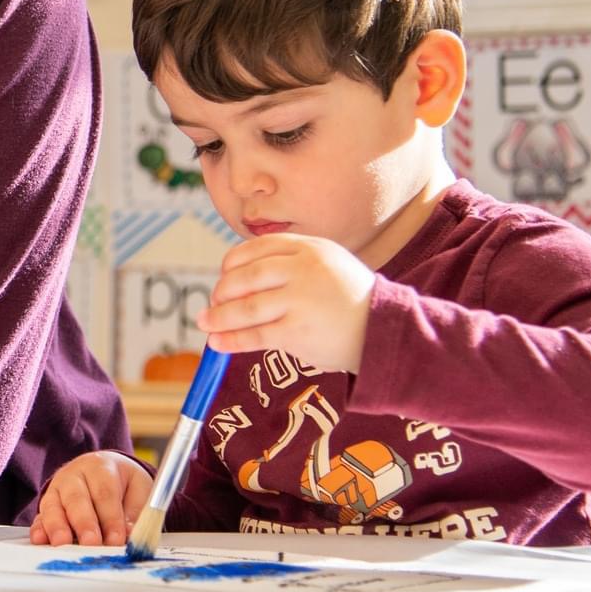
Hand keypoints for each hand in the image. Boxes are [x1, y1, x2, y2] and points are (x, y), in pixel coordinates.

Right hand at [31, 451, 151, 546]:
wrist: (104, 471)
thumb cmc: (123, 484)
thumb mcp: (138, 490)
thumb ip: (135, 513)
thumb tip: (129, 534)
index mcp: (100, 467)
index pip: (104, 493)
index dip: (110, 517)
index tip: (116, 540)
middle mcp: (74, 476)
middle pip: (76, 498)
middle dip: (83, 523)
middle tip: (91, 543)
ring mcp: (56, 491)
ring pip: (53, 507)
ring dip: (57, 527)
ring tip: (63, 543)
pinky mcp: (47, 507)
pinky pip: (40, 518)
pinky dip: (39, 530)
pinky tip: (40, 540)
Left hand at [196, 233, 375, 372]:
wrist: (384, 329)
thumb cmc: (349, 300)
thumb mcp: (326, 265)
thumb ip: (289, 265)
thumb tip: (236, 280)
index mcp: (308, 248)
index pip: (256, 249)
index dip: (232, 263)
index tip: (224, 276)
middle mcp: (303, 270)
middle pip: (245, 277)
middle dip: (223, 291)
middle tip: (213, 303)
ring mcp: (300, 300)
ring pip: (246, 307)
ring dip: (219, 317)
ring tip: (206, 323)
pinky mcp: (298, 331)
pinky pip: (255, 335)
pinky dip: (231, 339)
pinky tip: (218, 343)